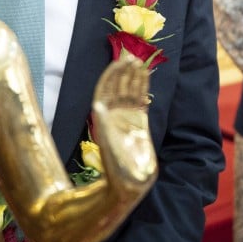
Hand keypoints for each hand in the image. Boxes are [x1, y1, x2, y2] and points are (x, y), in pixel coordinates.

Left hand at [91, 56, 156, 197]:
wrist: (130, 185)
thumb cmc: (117, 169)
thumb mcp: (108, 147)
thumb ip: (104, 126)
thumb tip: (97, 105)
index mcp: (105, 117)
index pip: (106, 90)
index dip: (111, 75)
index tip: (119, 61)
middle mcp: (114, 114)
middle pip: (117, 86)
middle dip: (123, 71)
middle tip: (132, 55)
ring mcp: (127, 117)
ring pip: (129, 90)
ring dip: (133, 76)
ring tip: (139, 61)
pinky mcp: (139, 122)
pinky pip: (140, 99)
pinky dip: (143, 86)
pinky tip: (146, 74)